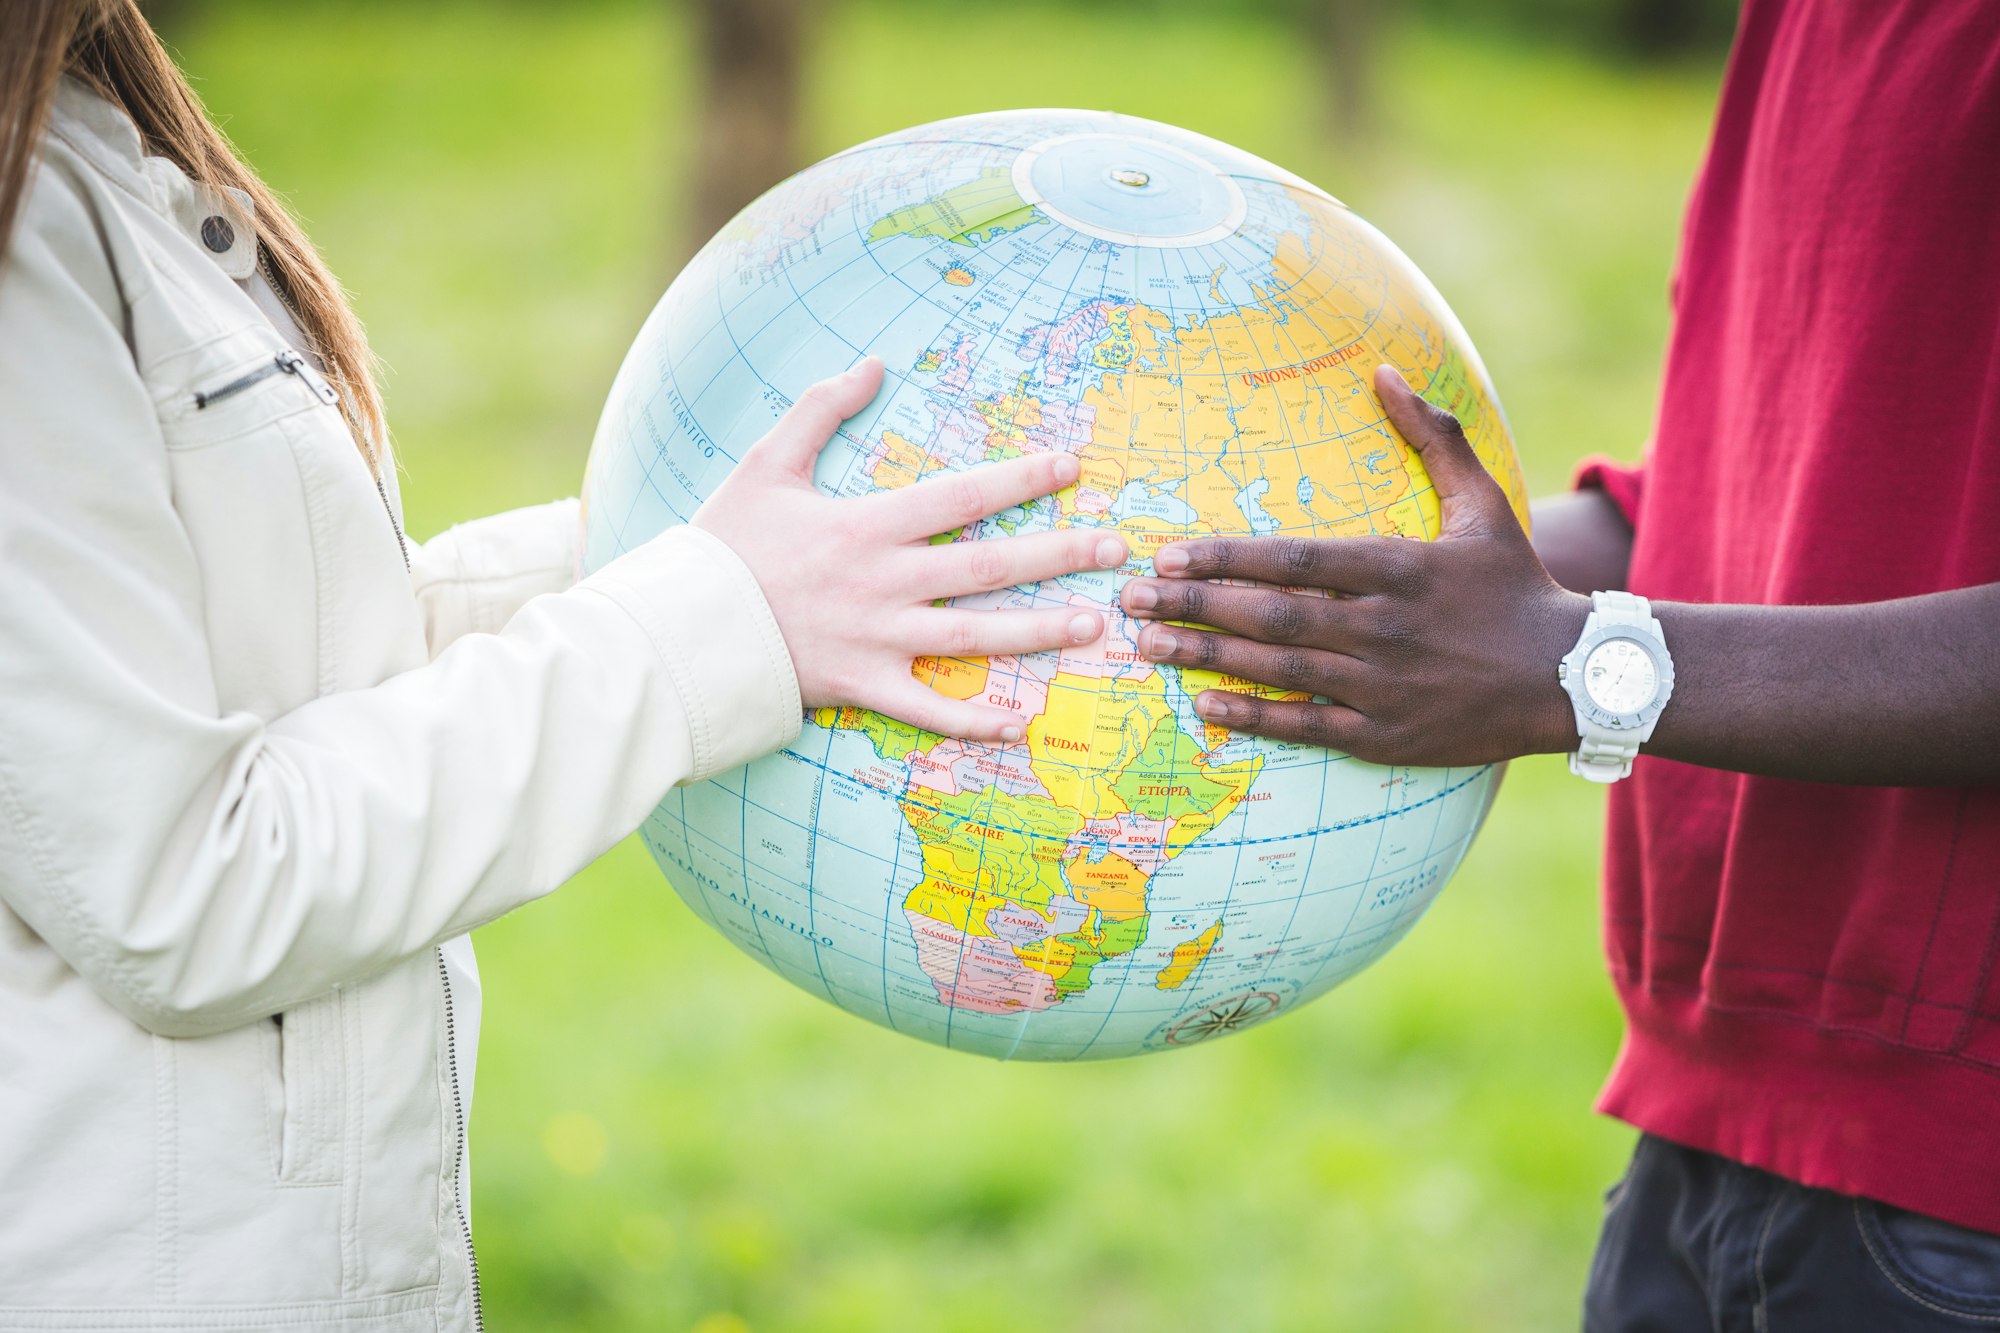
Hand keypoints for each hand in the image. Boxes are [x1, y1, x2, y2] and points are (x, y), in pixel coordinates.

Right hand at [695, 357, 1126, 742]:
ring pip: (974, 637)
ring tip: (1094, 626)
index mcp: (866, 525)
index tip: (1073, 467)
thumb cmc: (722, 545)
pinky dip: (974, 721)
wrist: (680, 627)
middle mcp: (883, 582)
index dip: (1020, 480)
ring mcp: (877, 639)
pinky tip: (1022, 723)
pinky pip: (928, 710)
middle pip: (988, 566)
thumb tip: (870, 364)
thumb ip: (818, 410)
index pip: (961, 496)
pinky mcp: (861, 687)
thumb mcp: (765, 463)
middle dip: (1057, 555)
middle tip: (1115, 549)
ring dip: (1038, 631)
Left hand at [1119, 364, 1585, 765]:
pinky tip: (1205, 705)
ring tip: (1147, 646)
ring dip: (1207, 657)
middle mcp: (1386, 626)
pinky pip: (1308, 725)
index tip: (1168, 557)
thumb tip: (1386, 370)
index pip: (1294, 560)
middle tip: (1130, 600)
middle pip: (1272, 614)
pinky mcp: (1389, 736)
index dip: (1225, 559)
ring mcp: (1385, 685)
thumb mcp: (1482, 502)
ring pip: (1280, 668)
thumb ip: (1433, 434)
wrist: (1572, 676)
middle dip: (1195, 606)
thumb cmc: (1515, 584)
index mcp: (1400, 567)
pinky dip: (1255, 716)